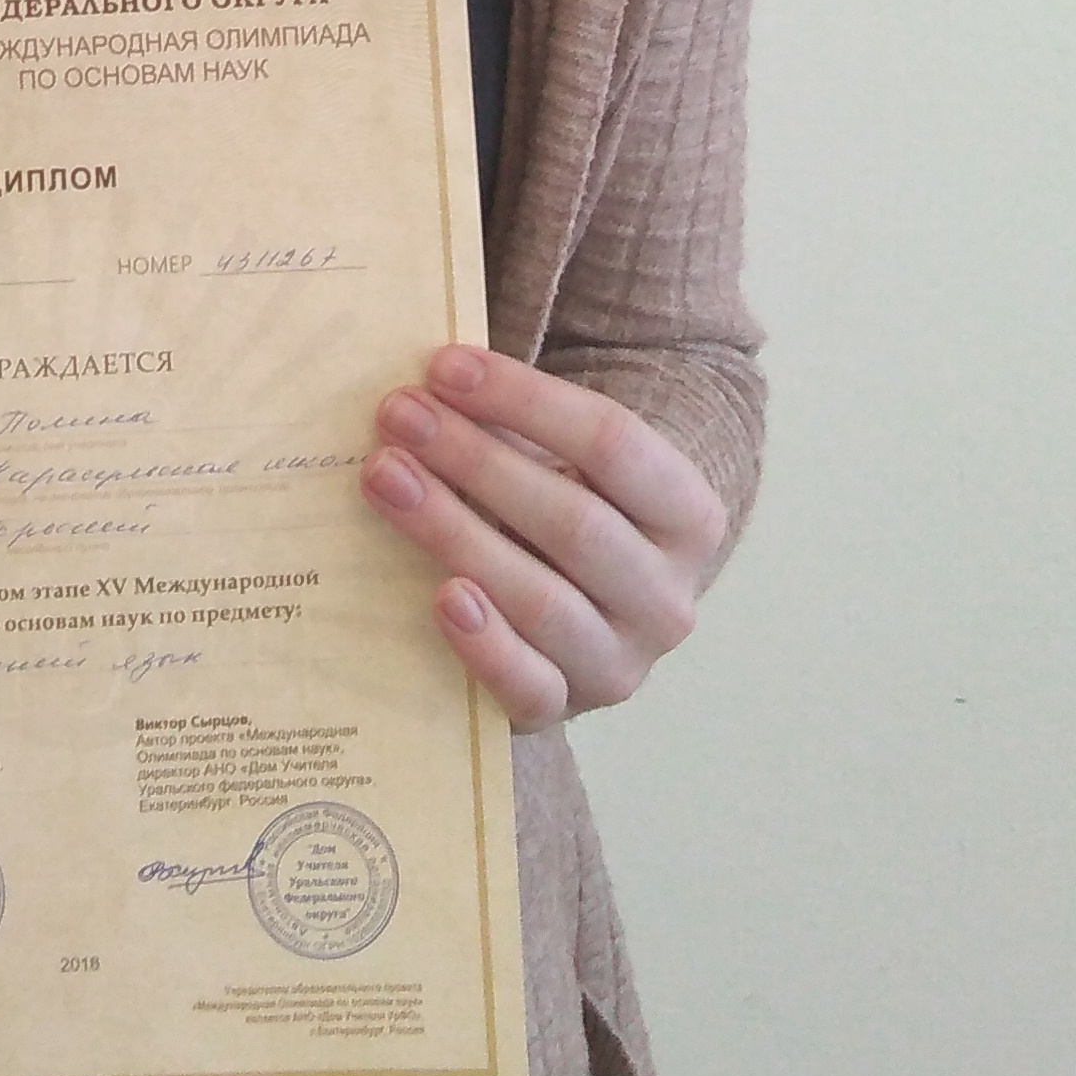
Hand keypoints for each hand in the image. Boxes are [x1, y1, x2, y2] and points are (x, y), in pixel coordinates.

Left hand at [361, 346, 724, 731]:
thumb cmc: (566, 513)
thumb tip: (428, 383)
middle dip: (475, 459)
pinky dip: (485, 644)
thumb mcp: (569, 467)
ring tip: (386, 478)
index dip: (524, 400)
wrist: (588, 617)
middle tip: (399, 415)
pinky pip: (530, 686)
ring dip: (454, 531)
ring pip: (542, 598)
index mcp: (689, 516)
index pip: (614, 442)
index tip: (442, 367)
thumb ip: (517, 426)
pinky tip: (442, 597)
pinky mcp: (570, 708)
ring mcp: (622, 661)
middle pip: (572, 520)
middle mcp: (669, 596)